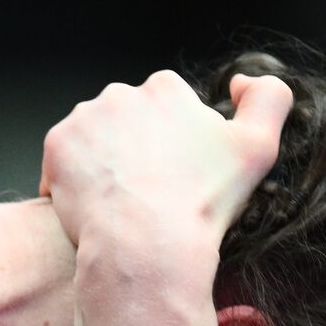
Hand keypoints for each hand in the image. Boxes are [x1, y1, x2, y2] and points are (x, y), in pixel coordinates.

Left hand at [40, 70, 291, 253]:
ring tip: (126, 202)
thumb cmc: (203, 202)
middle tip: (153, 192)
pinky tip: (98, 207)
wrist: (148, 244)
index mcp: (166, 89)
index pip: (168, 112)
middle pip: (129, 122)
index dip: (176, 145)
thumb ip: (269, 99)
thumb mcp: (259, 147)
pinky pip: (66, 162)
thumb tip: (242, 82)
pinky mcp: (57, 146)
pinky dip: (77, 182)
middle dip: (138, 149)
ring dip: (107, 163)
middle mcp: (121, 93)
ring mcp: (84, 118)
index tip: (180, 175)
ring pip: (97, 140)